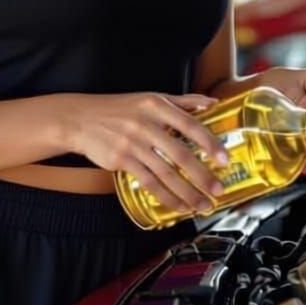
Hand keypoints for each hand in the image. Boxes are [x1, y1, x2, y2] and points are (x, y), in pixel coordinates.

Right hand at [62, 92, 229, 213]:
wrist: (81, 119)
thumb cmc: (119, 108)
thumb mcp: (151, 98)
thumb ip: (183, 101)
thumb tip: (211, 102)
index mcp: (157, 106)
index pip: (190, 125)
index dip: (209, 143)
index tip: (223, 159)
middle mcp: (146, 124)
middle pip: (180, 154)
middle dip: (202, 175)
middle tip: (218, 189)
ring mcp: (133, 144)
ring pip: (166, 173)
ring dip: (187, 192)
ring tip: (202, 204)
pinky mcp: (121, 160)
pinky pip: (149, 183)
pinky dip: (166, 197)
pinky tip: (178, 206)